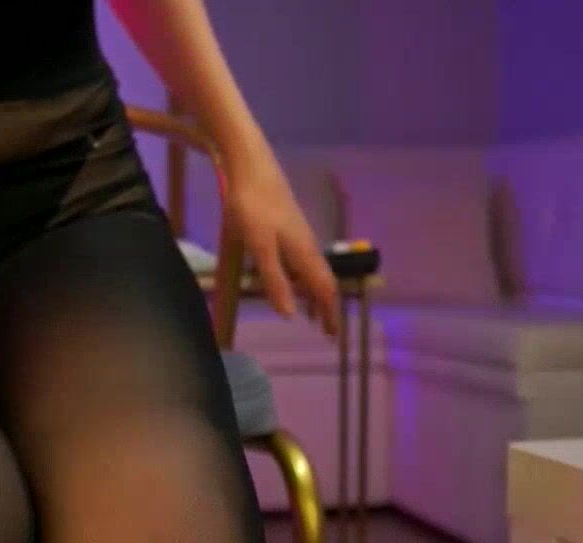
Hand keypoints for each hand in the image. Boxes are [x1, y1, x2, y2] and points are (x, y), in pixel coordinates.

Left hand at [219, 150, 340, 335]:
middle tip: (326, 330)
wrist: (250, 166)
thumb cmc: (252, 206)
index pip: (323, 289)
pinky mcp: (286, 225)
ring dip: (313, 293)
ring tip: (310, 313)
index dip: (329, 313)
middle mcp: (306, 245)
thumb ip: (274, 279)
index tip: (333, 336)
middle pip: (322, 281)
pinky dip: (302, 277)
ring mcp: (297, 234)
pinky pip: (301, 260)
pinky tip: (290, 277)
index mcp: (303, 253)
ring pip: (312, 270)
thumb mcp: (259, 246)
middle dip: (325, 306)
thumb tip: (289, 315)